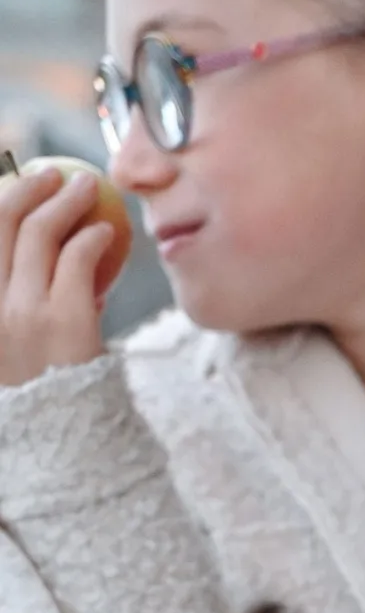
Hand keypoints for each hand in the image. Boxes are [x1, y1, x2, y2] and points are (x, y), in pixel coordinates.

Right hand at [0, 167, 111, 388]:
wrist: (67, 438)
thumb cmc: (46, 391)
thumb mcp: (16, 343)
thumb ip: (21, 301)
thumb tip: (53, 258)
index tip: (15, 180)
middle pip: (0, 223)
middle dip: (27, 186)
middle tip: (54, 174)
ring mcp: (20, 312)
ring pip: (38, 235)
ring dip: (65, 202)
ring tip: (87, 189)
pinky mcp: (61, 322)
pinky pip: (77, 262)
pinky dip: (92, 238)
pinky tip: (107, 232)